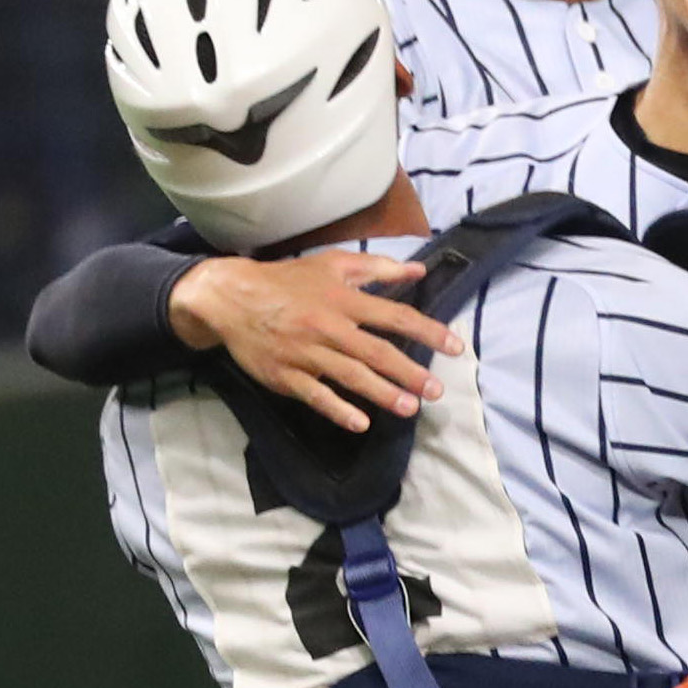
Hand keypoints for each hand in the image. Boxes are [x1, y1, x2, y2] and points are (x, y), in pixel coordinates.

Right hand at [167, 250, 464, 432]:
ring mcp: (306, 353)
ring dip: (382, 393)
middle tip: (435, 390)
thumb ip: (377, 268)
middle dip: (409, 372)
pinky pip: (315, 395)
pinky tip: (360, 423)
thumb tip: (419, 270)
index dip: (427, 331)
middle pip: (376, 352)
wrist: (232, 298)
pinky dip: (337, 409)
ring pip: (350, 376)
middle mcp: (328, 326)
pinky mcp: (286, 375)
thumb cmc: (288, 281)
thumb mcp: (331, 264)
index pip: (394, 315)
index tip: (455, 347)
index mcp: (343, 299)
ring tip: (409, 408)